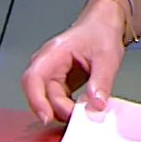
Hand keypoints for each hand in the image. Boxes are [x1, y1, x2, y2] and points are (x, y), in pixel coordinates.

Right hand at [21, 0, 127, 127]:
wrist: (104, 25)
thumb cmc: (101, 32)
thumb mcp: (107, 57)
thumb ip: (101, 81)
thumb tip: (96, 104)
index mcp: (53, 53)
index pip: (33, 78)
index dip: (36, 100)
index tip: (47, 116)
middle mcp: (47, 65)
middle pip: (41, 94)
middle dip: (57, 110)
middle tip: (79, 117)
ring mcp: (52, 75)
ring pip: (49, 101)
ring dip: (63, 111)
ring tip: (83, 113)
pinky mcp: (60, 84)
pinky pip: (58, 101)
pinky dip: (68, 109)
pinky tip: (81, 110)